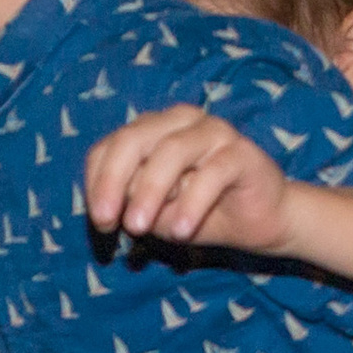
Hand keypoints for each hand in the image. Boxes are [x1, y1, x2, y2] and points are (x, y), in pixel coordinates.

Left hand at [85, 107, 294, 252]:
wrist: (255, 223)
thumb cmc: (195, 212)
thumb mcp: (151, 211)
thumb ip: (129, 199)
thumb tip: (109, 200)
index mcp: (151, 130)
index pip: (109, 146)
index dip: (97, 183)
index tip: (100, 222)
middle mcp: (180, 121)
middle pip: (134, 140)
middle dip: (113, 181)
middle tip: (106, 221)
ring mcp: (213, 131)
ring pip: (171, 151)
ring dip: (149, 192)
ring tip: (138, 228)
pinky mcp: (242, 152)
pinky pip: (213, 172)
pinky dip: (192, 202)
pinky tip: (181, 231)